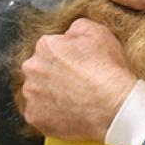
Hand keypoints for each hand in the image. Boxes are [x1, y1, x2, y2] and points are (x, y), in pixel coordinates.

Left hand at [20, 18, 135, 141]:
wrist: (114, 106)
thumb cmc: (107, 71)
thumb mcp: (99, 32)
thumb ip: (77, 27)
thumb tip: (69, 33)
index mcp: (46, 46)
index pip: (51, 47)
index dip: (67, 55)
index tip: (78, 63)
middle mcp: (32, 69)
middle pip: (41, 68)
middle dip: (55, 73)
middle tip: (77, 81)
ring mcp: (31, 95)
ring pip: (38, 91)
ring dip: (51, 93)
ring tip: (75, 98)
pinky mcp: (34, 117)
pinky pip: (40, 113)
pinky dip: (52, 113)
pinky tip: (70, 111)